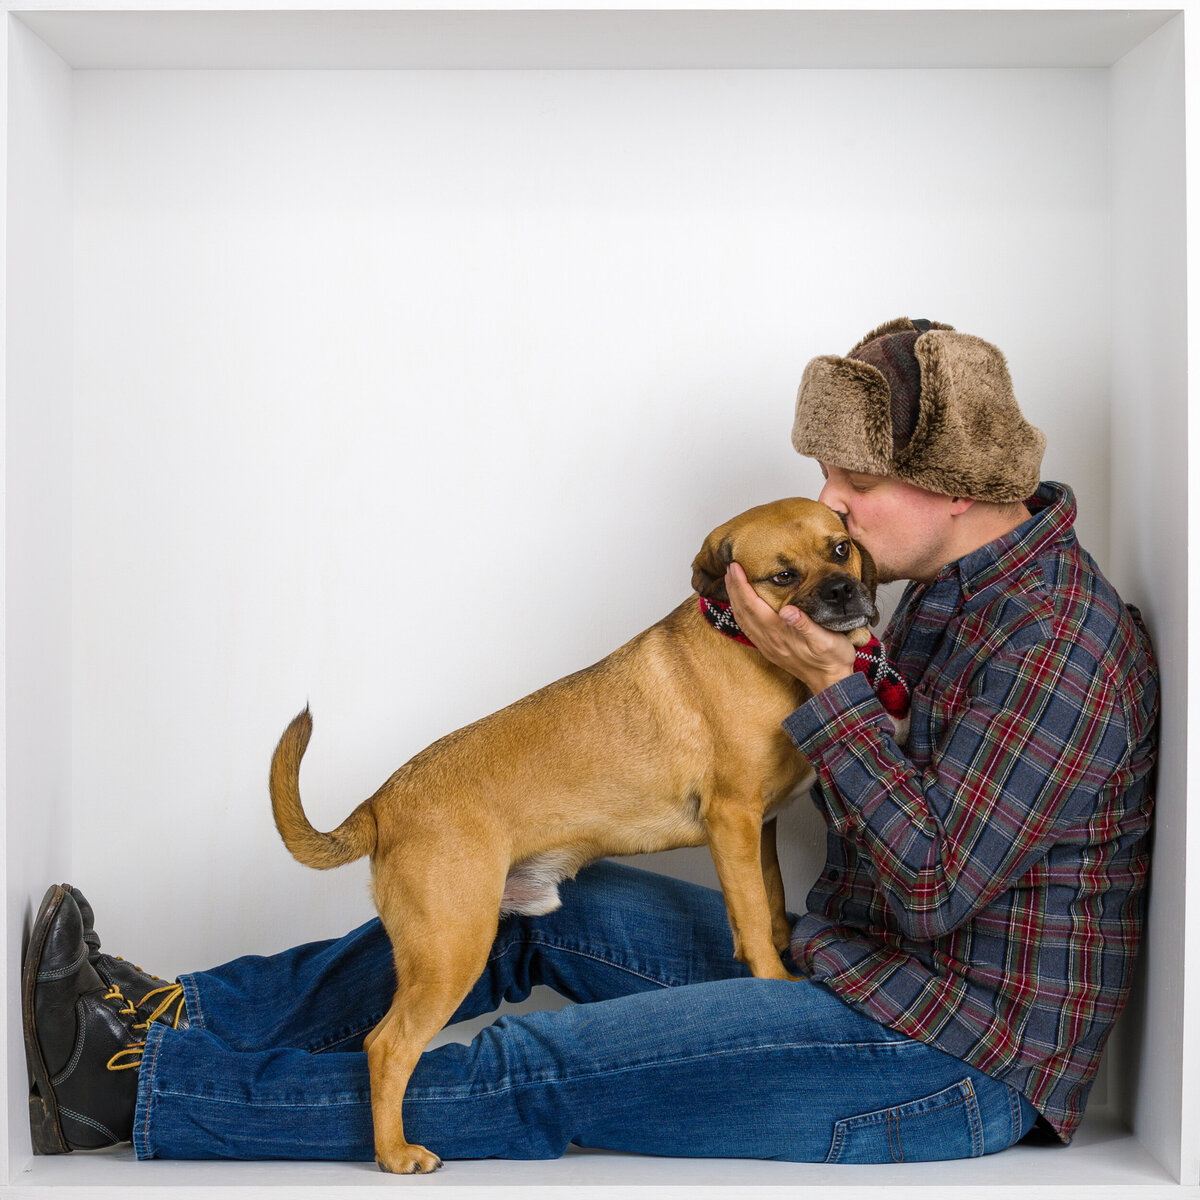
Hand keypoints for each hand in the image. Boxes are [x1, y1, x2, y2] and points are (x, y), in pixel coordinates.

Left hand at [725, 562, 855, 693]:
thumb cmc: (832, 658)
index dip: (741, 585)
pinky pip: (747, 628)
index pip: (752, 604)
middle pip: (742, 610)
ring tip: (731, 581)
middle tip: (729, 567)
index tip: (735, 567)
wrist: (831, 682)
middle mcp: (768, 639)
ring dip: (734, 599)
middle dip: (734, 587)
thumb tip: (787, 611)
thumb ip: (805, 625)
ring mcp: (767, 645)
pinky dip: (740, 613)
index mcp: (779, 633)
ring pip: (742, 619)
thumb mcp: (826, 640)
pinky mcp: (769, 649)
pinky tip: (741, 605)